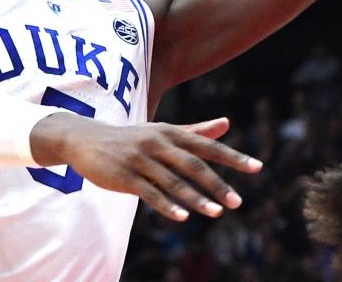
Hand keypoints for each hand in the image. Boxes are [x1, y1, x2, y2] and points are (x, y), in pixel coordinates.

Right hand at [31, 114, 262, 220]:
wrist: (85, 138)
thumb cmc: (131, 137)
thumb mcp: (163, 130)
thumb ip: (196, 129)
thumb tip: (227, 122)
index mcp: (170, 132)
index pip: (207, 145)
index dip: (232, 156)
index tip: (257, 167)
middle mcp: (158, 143)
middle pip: (193, 164)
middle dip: (217, 183)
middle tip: (237, 202)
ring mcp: (141, 160)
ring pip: (173, 181)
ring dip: (196, 199)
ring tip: (217, 213)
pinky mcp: (125, 176)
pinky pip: (149, 193)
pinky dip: (167, 205)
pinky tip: (183, 218)